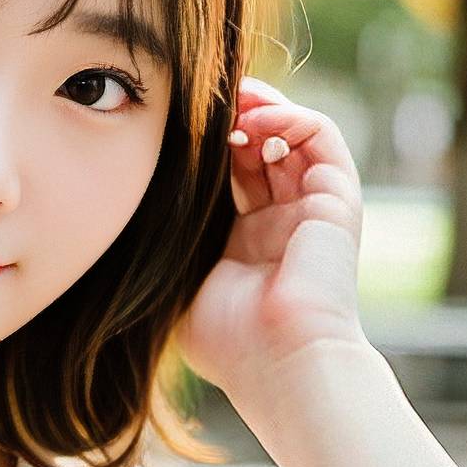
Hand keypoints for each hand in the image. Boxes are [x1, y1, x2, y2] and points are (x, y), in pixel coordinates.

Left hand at [174, 75, 371, 406]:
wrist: (282, 367)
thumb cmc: (231, 345)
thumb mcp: (183, 290)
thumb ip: (170, 250)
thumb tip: (128, 216)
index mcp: (252, 243)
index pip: (233, 173)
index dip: (208, 144)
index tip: (174, 128)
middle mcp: (287, 222)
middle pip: (263, 146)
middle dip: (232, 116)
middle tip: (199, 99)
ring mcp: (315, 209)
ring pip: (294, 132)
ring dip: (260, 107)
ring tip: (227, 101)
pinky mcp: (338, 200)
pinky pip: (320, 136)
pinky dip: (287, 117)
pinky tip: (252, 122)